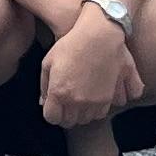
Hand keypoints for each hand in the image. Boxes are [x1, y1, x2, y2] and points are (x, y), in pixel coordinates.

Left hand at [36, 3, 142, 127]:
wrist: (100, 34)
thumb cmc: (71, 44)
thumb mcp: (48, 62)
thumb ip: (45, 86)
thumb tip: (44, 103)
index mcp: (60, 93)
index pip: (52, 118)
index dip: (52, 112)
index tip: (54, 104)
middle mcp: (78, 101)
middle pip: (70, 121)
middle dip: (66, 113)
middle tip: (67, 100)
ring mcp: (97, 101)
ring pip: (87, 118)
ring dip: (83, 111)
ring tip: (81, 95)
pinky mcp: (112, 97)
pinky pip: (103, 112)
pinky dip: (99, 107)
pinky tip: (96, 93)